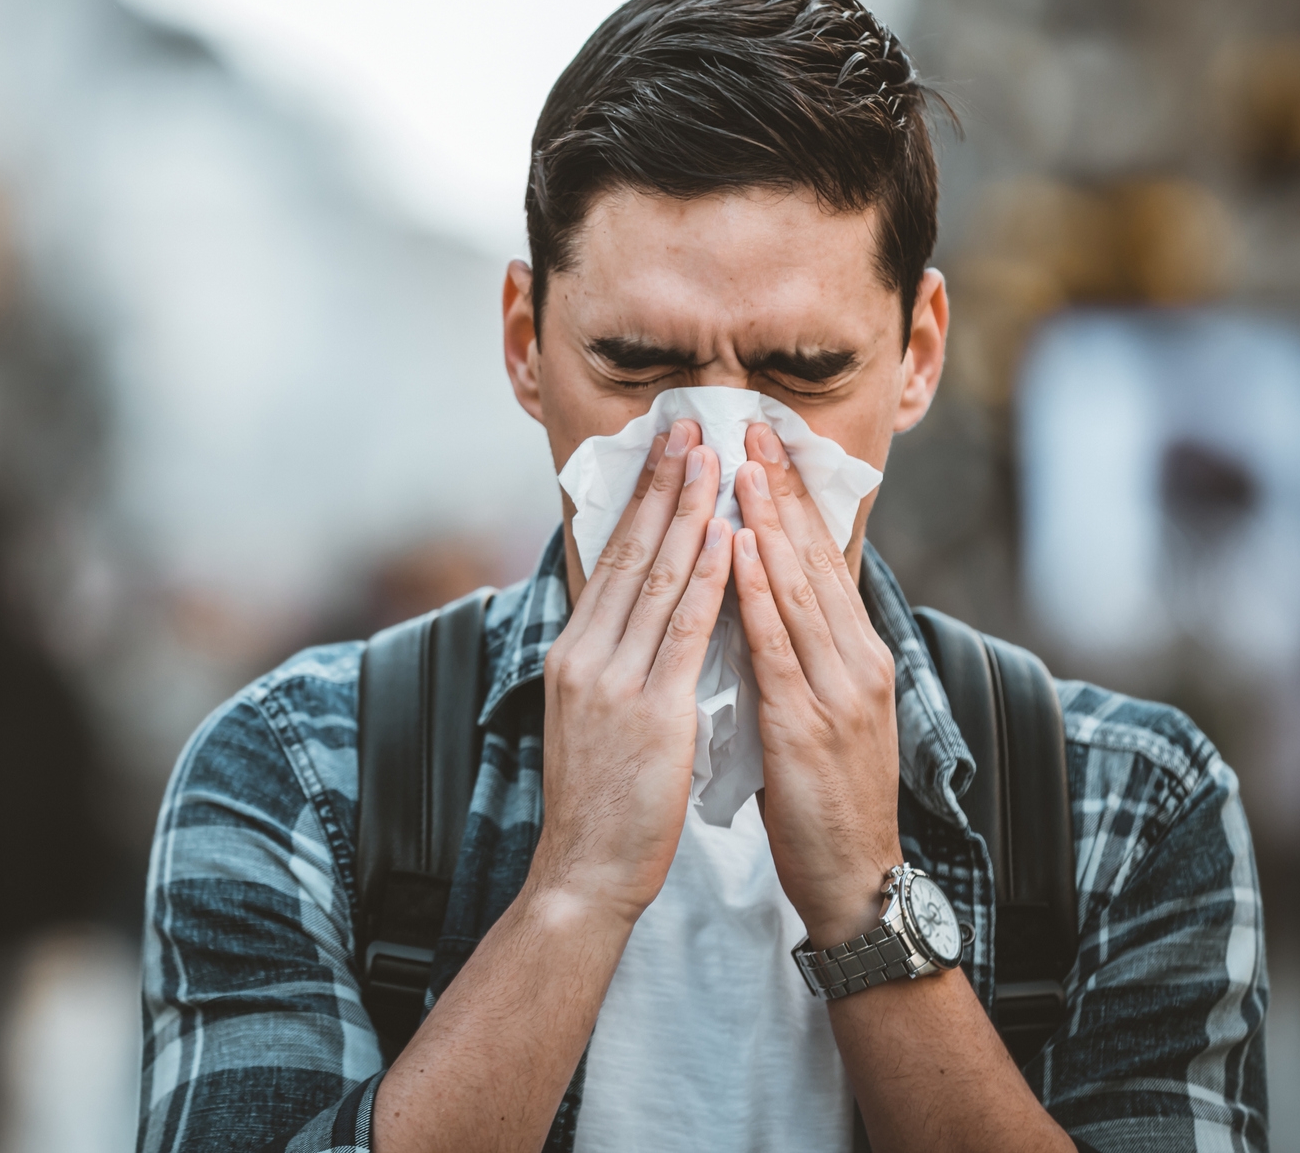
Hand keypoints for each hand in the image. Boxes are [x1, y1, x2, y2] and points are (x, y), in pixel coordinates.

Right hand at [530, 420, 733, 925]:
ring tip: (713, 462)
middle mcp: (585, 654)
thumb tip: (640, 612)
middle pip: (630, 553)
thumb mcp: (591, 715)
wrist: (583, 870)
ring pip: (658, 579)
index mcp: (572, 652)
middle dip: (663, 486)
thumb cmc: (599, 801)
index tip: (664, 453)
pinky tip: (728, 539)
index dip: (640, 500)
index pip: (610, 559)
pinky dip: (708, 579)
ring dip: (689, 514)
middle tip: (688, 428)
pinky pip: (684, 631)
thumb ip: (614, 660)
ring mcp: (613, 680)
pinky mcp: (649, 710)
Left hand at [732, 422, 903, 947]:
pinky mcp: (808, 722)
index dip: (795, 499)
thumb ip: (799, 654)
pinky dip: (754, 592)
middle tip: (751, 428)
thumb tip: (760, 597)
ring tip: (738, 466)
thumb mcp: (821, 709)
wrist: (854, 877)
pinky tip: (735, 551)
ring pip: (797, 589)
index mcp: (859, 654)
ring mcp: (837, 689)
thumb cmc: (825, 796)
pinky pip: (775, 645)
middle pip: (814, 559)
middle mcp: (857, 660)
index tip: (767, 445)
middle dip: (781, 490)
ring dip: (766, 522)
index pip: (824, 560)